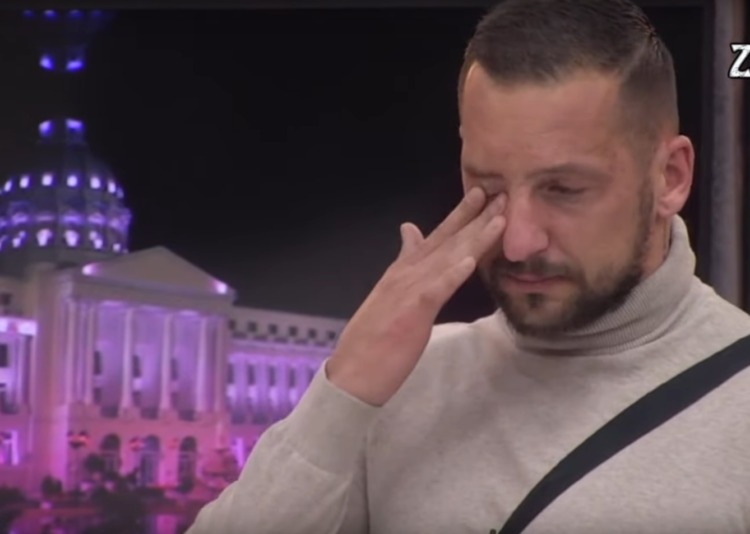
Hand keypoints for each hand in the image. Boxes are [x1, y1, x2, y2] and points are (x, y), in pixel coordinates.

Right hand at [326, 187, 505, 405]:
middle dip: (475, 218)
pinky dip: (452, 275)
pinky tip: (470, 261)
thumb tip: (410, 228)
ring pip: (447, 259)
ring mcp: (407, 293)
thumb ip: (404, 261)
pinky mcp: (410, 315)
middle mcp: (406, 275)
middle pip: (447, 242)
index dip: (460, 217)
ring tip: (499, 219)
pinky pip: (435, 291)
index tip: (481, 196)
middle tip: (503, 195)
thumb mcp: (389, 293)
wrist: (352, 373)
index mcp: (403, 272)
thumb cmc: (373, 340)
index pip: (436, 238)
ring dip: (474, 238)